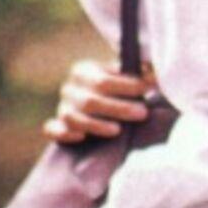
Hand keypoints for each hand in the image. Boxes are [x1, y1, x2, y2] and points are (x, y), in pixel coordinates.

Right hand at [43, 56, 158, 142]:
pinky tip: (80, 137)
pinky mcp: (56, 127)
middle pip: (90, 101)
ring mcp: (62, 109)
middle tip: (142, 113)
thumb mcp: (126, 79)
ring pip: (72, 118)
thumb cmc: (116, 90)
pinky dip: (63, 133)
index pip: (103, 80)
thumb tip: (155, 76)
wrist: (99, 106)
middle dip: (118, 108)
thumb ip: (141, 76)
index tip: (147, 90)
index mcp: (83, 71)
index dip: (127, 86)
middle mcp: (69, 89)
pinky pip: (52, 130)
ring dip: (95, 125)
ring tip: (118, 130)